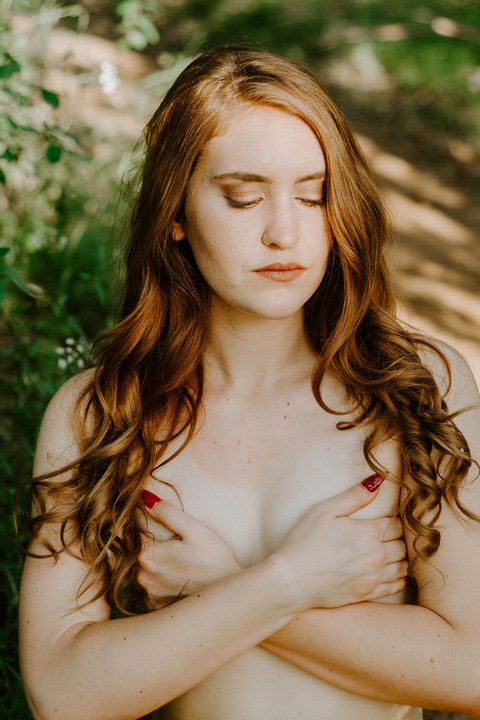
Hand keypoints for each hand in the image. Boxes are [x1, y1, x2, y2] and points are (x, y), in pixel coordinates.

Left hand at [137, 494, 241, 608]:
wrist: (228, 589)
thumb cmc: (214, 557)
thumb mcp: (193, 529)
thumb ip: (167, 513)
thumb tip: (145, 499)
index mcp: (147, 555)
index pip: (132, 532)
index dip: (141, 524)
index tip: (154, 522)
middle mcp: (143, 576)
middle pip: (133, 551)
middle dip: (144, 542)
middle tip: (168, 539)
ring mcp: (150, 592)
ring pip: (138, 568)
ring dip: (147, 560)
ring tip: (172, 555)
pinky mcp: (158, 603)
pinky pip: (148, 586)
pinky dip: (155, 578)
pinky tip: (172, 572)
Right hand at [273, 475, 407, 609]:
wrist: (291, 581)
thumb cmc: (304, 542)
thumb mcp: (325, 511)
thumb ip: (355, 495)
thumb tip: (379, 480)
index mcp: (369, 532)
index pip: (397, 524)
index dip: (395, 521)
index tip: (389, 520)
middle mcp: (376, 555)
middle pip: (402, 544)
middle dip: (399, 538)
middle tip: (393, 536)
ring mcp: (373, 577)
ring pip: (403, 565)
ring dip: (402, 558)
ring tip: (395, 552)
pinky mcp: (368, 594)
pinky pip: (396, 585)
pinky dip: (402, 579)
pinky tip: (401, 574)